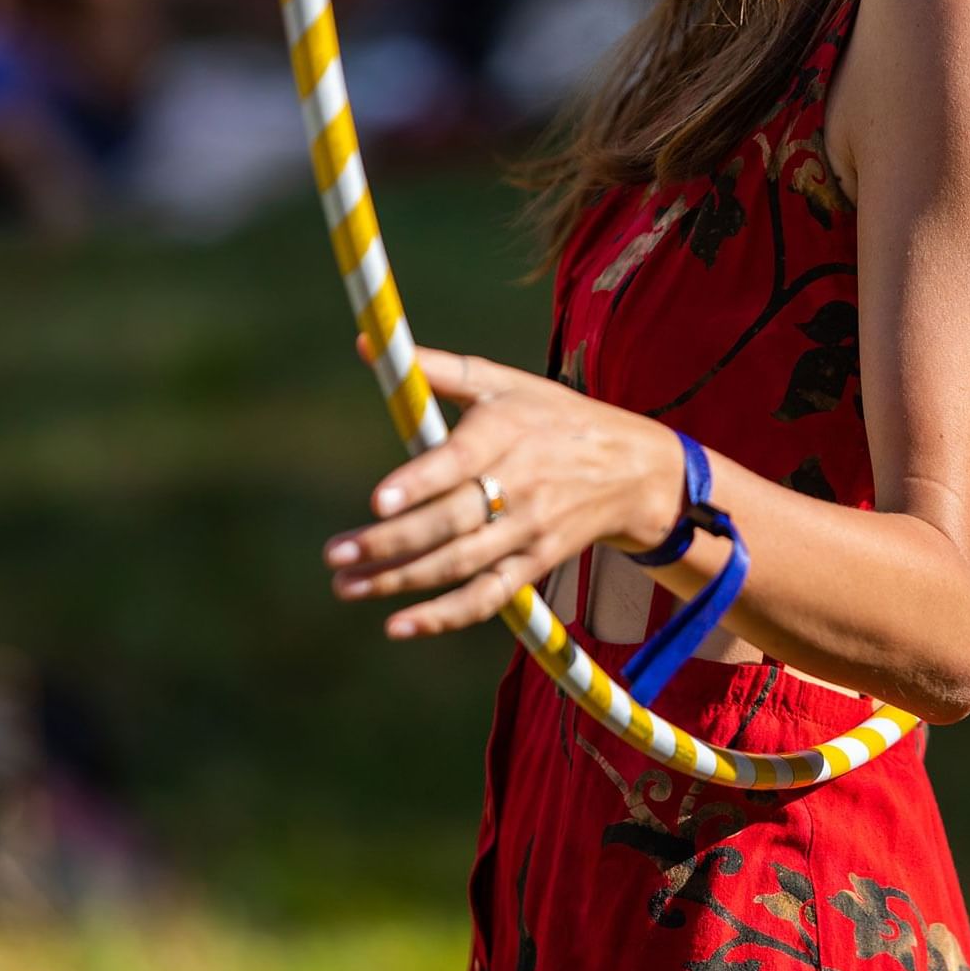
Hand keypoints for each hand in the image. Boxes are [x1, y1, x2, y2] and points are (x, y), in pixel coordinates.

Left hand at [323, 338, 683, 639]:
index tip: (376, 501)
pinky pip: (489, 597)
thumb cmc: (554, 417)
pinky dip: (447, 615)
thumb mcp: (504, 382)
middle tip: (335, 554)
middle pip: (451, 522)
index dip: (419, 483)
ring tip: (346, 586)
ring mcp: (529, 530)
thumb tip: (365, 345)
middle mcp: (520, 485)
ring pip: (461, 564)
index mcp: (506, 433)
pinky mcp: (536, 563)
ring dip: (402, 580)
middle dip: (390, 543)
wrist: (633, 470)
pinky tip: (401, 625)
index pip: (460, 461)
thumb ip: (436, 369)